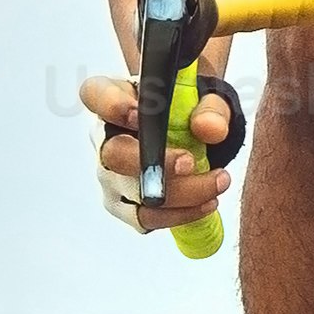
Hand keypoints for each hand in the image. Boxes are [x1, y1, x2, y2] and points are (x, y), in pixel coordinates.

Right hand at [79, 63, 239, 232]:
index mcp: (116, 97)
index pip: (94, 95)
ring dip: (181, 193)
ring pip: (132, 192)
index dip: (111, 105)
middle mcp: (105, 138)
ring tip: (218, 181)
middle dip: (153, 163)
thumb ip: (212, 108)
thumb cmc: (188, 111)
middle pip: (113, 154)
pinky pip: (145, 218)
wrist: (193, 139)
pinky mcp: (124, 205)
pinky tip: (207, 202)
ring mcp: (111, 175)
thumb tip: (210, 129)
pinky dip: (180, 214)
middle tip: (189, 162)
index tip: (138, 115)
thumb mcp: (207, 99)